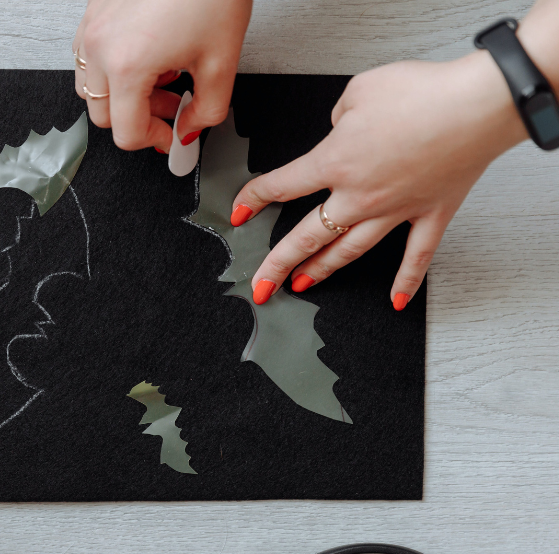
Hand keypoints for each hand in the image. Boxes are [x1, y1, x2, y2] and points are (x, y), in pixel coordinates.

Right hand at [73, 0, 251, 151]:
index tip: (170, 135)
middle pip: (103, 116)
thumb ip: (206, 111)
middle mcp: (101, 47)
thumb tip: (190, 129)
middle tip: (170, 107)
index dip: (155, 140)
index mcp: (128, 65)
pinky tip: (145, 56)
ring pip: (89, 88)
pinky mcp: (93, 11)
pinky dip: (111, 68)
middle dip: (139, 119)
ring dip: (122, 96)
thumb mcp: (221, 62)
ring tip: (158, 79)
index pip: (127, 132)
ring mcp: (92, 27)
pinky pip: (87, 56)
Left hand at [233, 52, 526, 309]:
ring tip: (303, 285)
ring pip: (348, 251)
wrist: (478, 104)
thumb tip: (339, 129)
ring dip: (322, 271)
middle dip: (277, 264)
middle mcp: (358, 196)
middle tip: (260, 284)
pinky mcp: (431, 215)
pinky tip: (395, 301)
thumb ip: (339, 116)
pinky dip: (405, 282)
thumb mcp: (360, 90)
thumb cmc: (422, 93)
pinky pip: (415, 258)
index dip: (254, 198)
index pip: (281, 185)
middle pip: (306, 237)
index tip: (239, 210)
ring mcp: (395, 211)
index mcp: (334, 163)